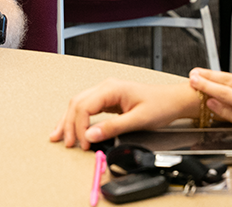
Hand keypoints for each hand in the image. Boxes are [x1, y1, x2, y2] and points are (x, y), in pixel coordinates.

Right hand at [50, 79, 200, 150]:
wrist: (173, 100)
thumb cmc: (160, 105)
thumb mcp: (138, 120)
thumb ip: (113, 127)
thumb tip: (91, 135)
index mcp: (112, 89)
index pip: (85, 106)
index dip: (80, 126)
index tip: (84, 143)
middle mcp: (106, 88)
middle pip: (77, 104)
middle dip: (69, 124)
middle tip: (68, 143)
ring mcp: (106, 93)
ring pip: (79, 104)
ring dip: (68, 120)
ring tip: (58, 136)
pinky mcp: (108, 100)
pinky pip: (86, 107)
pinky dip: (76, 118)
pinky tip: (69, 127)